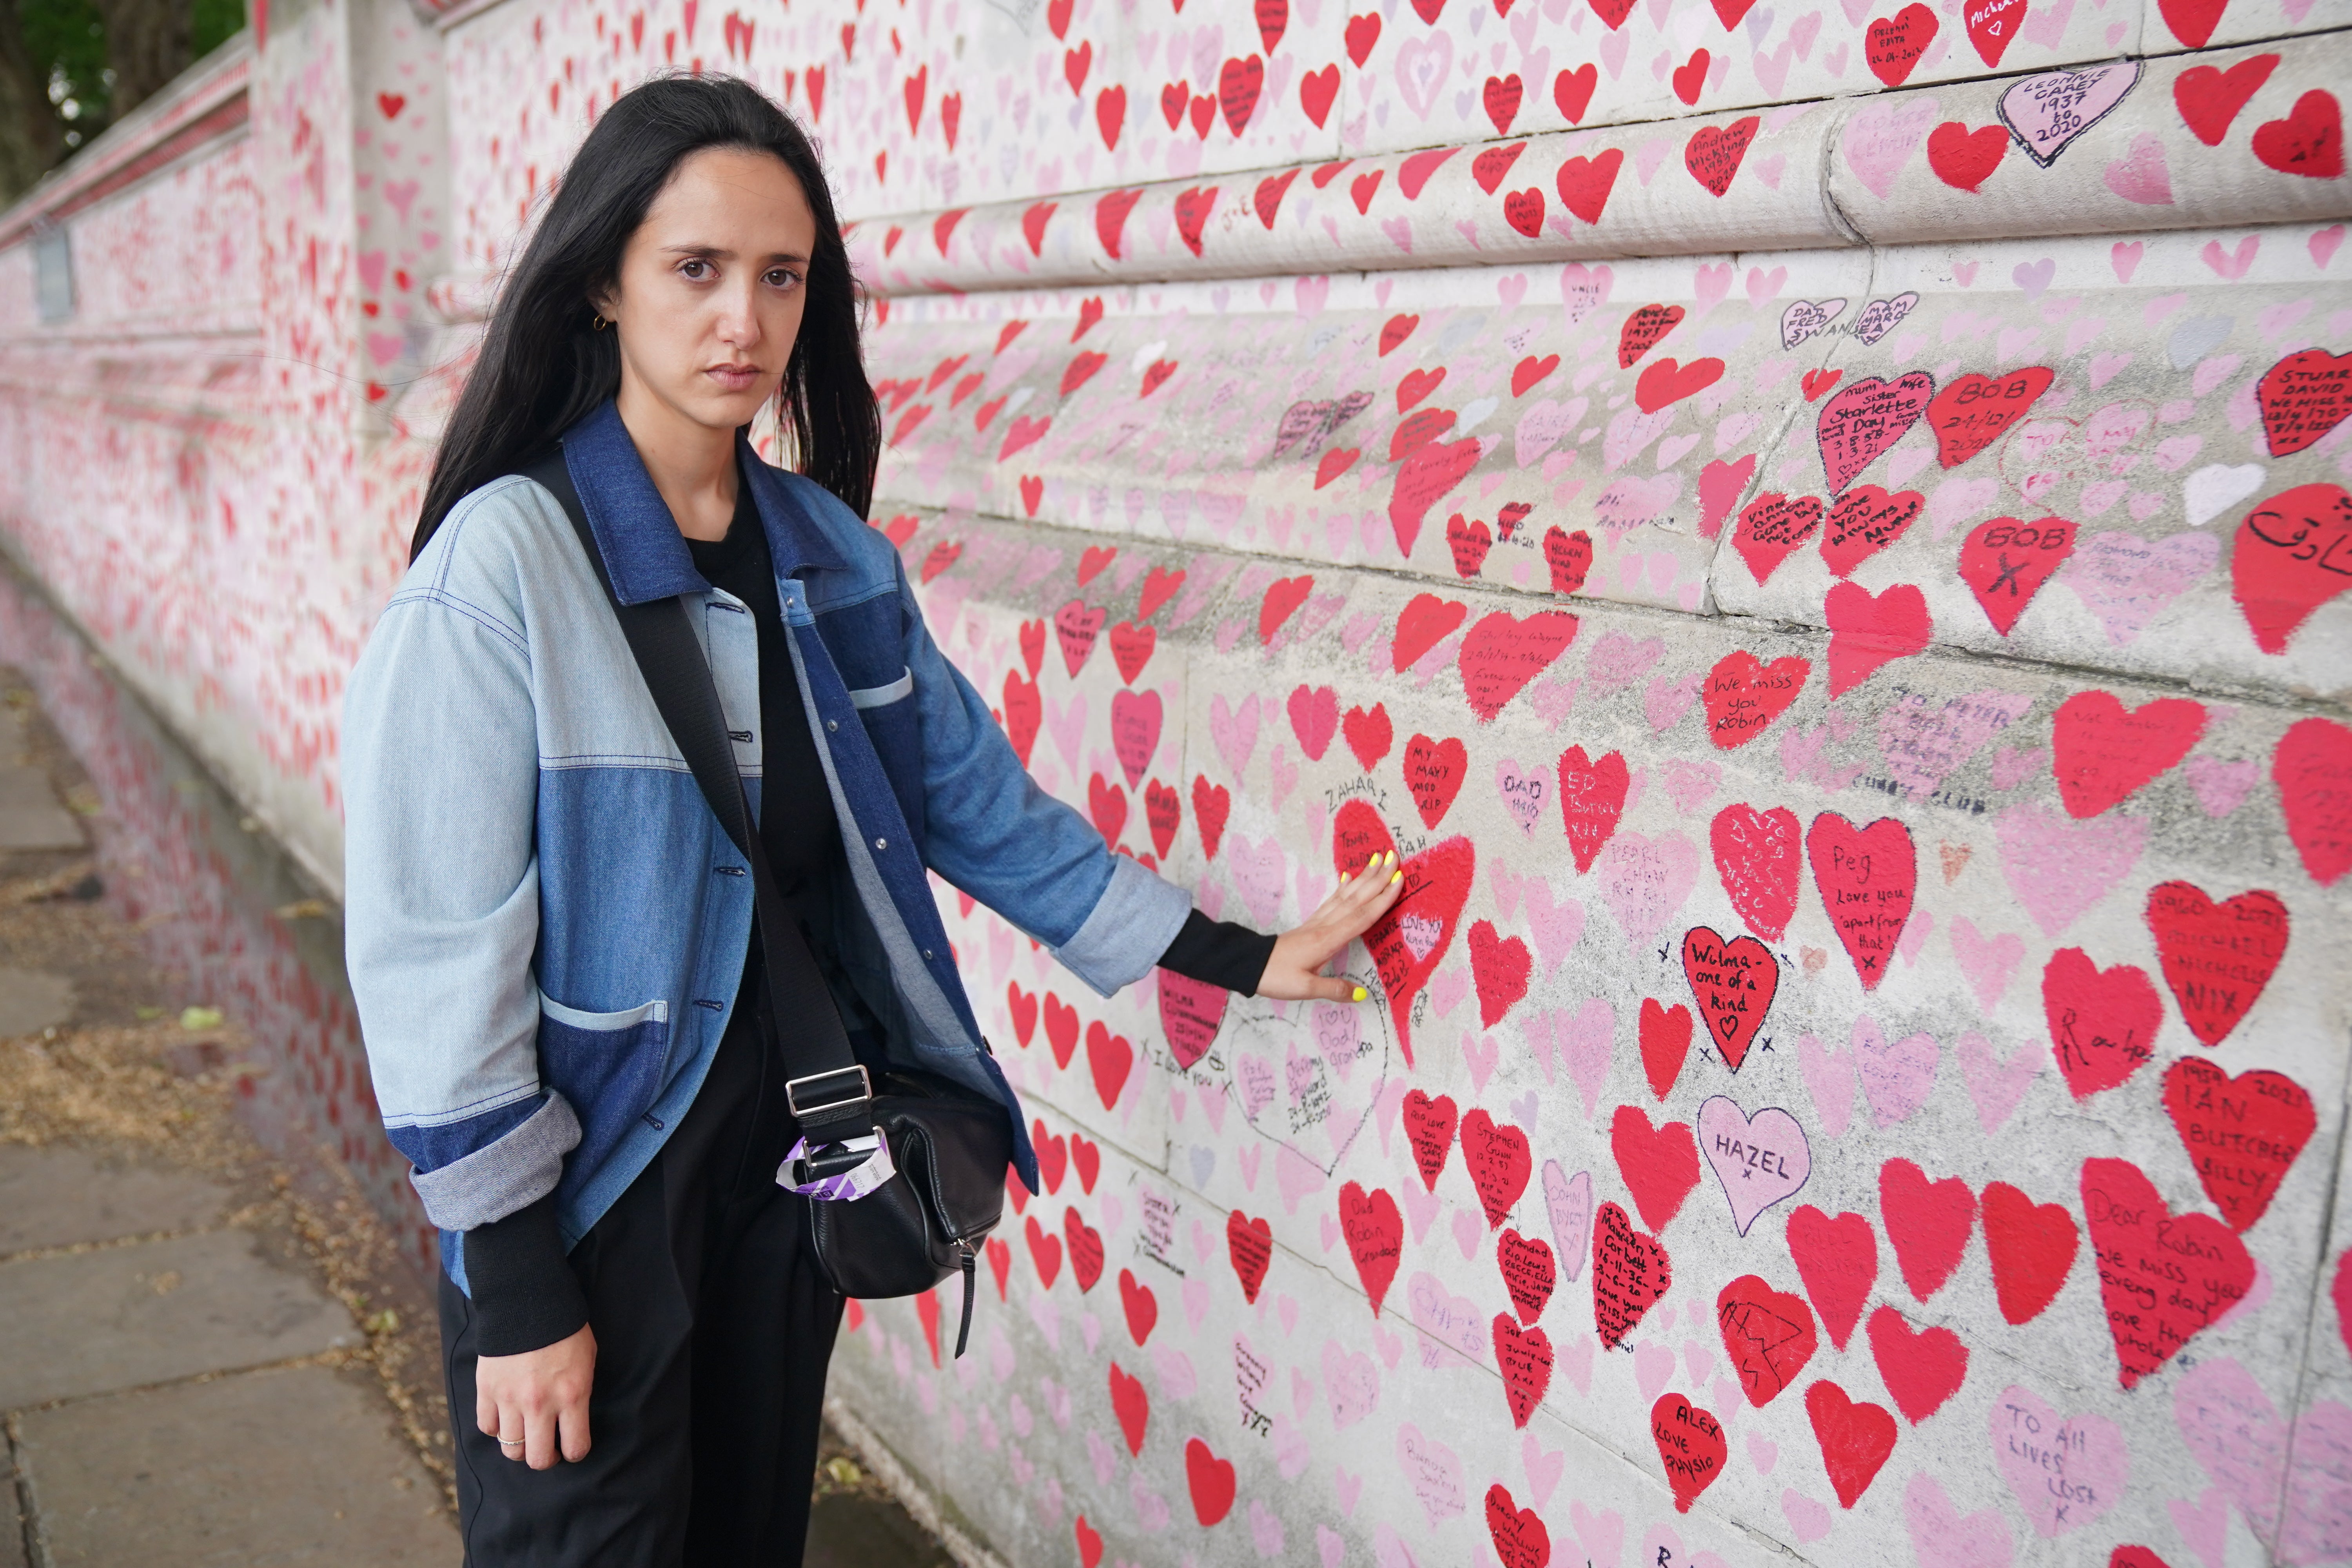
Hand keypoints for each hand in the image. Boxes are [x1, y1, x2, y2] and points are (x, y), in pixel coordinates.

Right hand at [477, 1322, 596, 1468]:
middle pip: (537, 1459)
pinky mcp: (486, 1390)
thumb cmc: (565, 1330)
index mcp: (571, 1394)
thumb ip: (579, 1394)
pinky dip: (497, 1428)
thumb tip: (572, 1421)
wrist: (529, 1301)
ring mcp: (509, 1398)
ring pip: (510, 1448)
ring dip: (520, 1446)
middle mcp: (539, 1403)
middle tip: (548, 1447)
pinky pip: (487, 1427)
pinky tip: (506, 1416)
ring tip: (526, 1433)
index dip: (575, 1452)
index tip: (572, 1446)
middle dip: (545, 1458)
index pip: (575, 1448)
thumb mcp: (587, 1360)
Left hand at [1256, 849, 1405, 1002]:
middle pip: (1356, 899)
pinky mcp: (1310, 924)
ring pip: (1345, 896)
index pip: (1361, 917)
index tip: (1398, 879)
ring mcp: (1317, 922)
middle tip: (1394, 857)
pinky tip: (1348, 878)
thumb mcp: (1305, 989)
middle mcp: (1325, 926)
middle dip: (1377, 878)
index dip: (1382, 899)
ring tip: (1377, 860)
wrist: (1249, 964)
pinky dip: (1343, 888)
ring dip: (1363, 878)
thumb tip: (1362, 995)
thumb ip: (1335, 990)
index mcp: (1328, 940)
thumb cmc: (1275, 976)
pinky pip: (1331, 901)